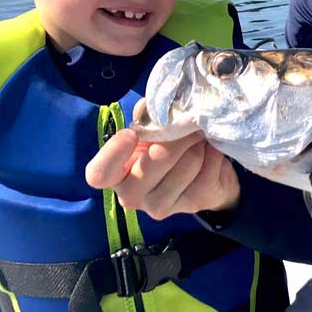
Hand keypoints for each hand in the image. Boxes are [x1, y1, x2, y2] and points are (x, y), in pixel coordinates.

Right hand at [84, 100, 239, 219]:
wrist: (206, 175)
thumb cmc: (170, 149)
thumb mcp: (154, 133)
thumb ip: (146, 119)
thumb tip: (147, 106)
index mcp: (116, 175)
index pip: (99, 173)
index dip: (113, 153)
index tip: (131, 134)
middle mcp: (132, 195)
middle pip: (156, 159)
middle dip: (179, 135)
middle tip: (190, 123)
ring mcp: (161, 205)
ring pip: (188, 163)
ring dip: (198, 143)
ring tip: (199, 139)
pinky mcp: (192, 204)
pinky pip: (208, 168)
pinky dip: (213, 153)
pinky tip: (210, 152)